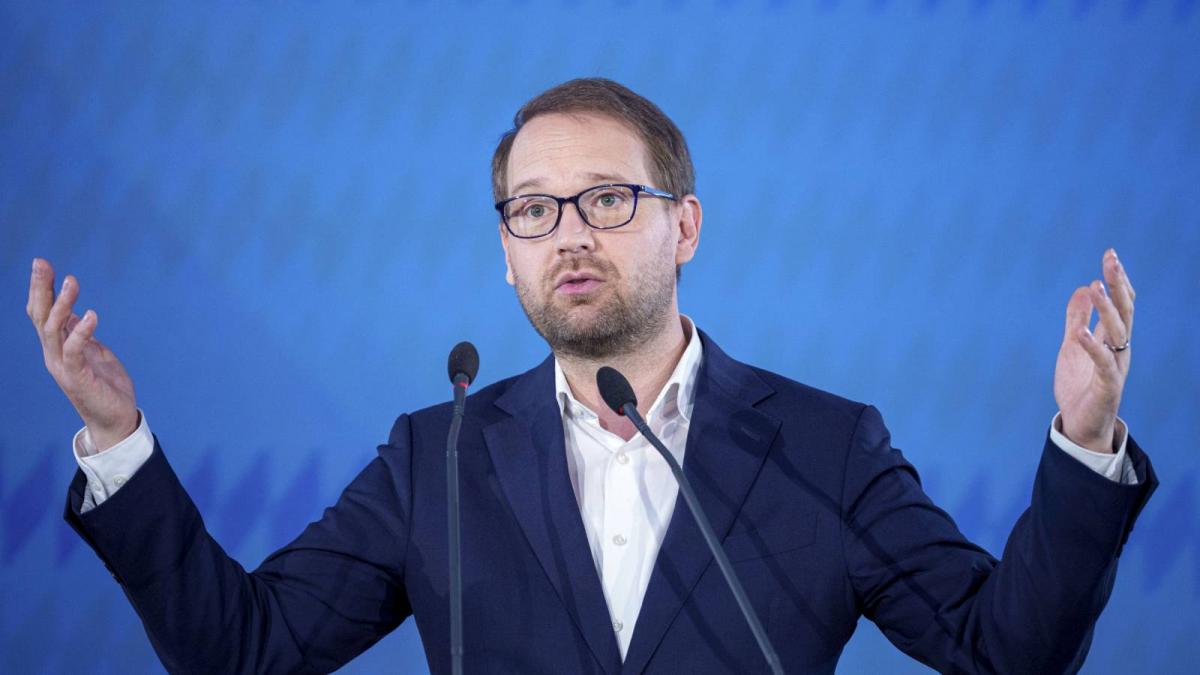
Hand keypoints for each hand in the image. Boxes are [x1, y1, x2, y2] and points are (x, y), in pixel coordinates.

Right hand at [27, 258, 138, 451]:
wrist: (115, 418)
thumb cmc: (105, 385)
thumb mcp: (94, 352)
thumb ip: (82, 334)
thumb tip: (76, 314)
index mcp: (58, 347)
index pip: (42, 313)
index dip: (41, 289)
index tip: (43, 264)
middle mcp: (54, 354)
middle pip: (40, 316)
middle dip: (40, 289)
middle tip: (42, 263)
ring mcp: (63, 366)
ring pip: (52, 330)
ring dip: (61, 304)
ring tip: (71, 282)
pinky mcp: (78, 377)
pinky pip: (74, 351)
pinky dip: (81, 332)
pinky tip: (92, 316)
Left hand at [1054, 249, 1134, 453]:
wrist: (1081, 425)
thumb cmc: (1080, 385)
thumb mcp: (1072, 346)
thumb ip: (1076, 319)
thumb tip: (1079, 289)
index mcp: (1112, 338)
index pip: (1121, 303)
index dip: (1117, 279)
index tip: (1110, 253)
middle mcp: (1119, 349)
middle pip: (1124, 311)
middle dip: (1118, 285)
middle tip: (1111, 260)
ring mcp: (1115, 367)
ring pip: (1118, 333)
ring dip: (1107, 310)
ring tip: (1095, 287)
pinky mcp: (1107, 386)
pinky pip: (1102, 364)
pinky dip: (1092, 346)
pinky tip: (1080, 332)